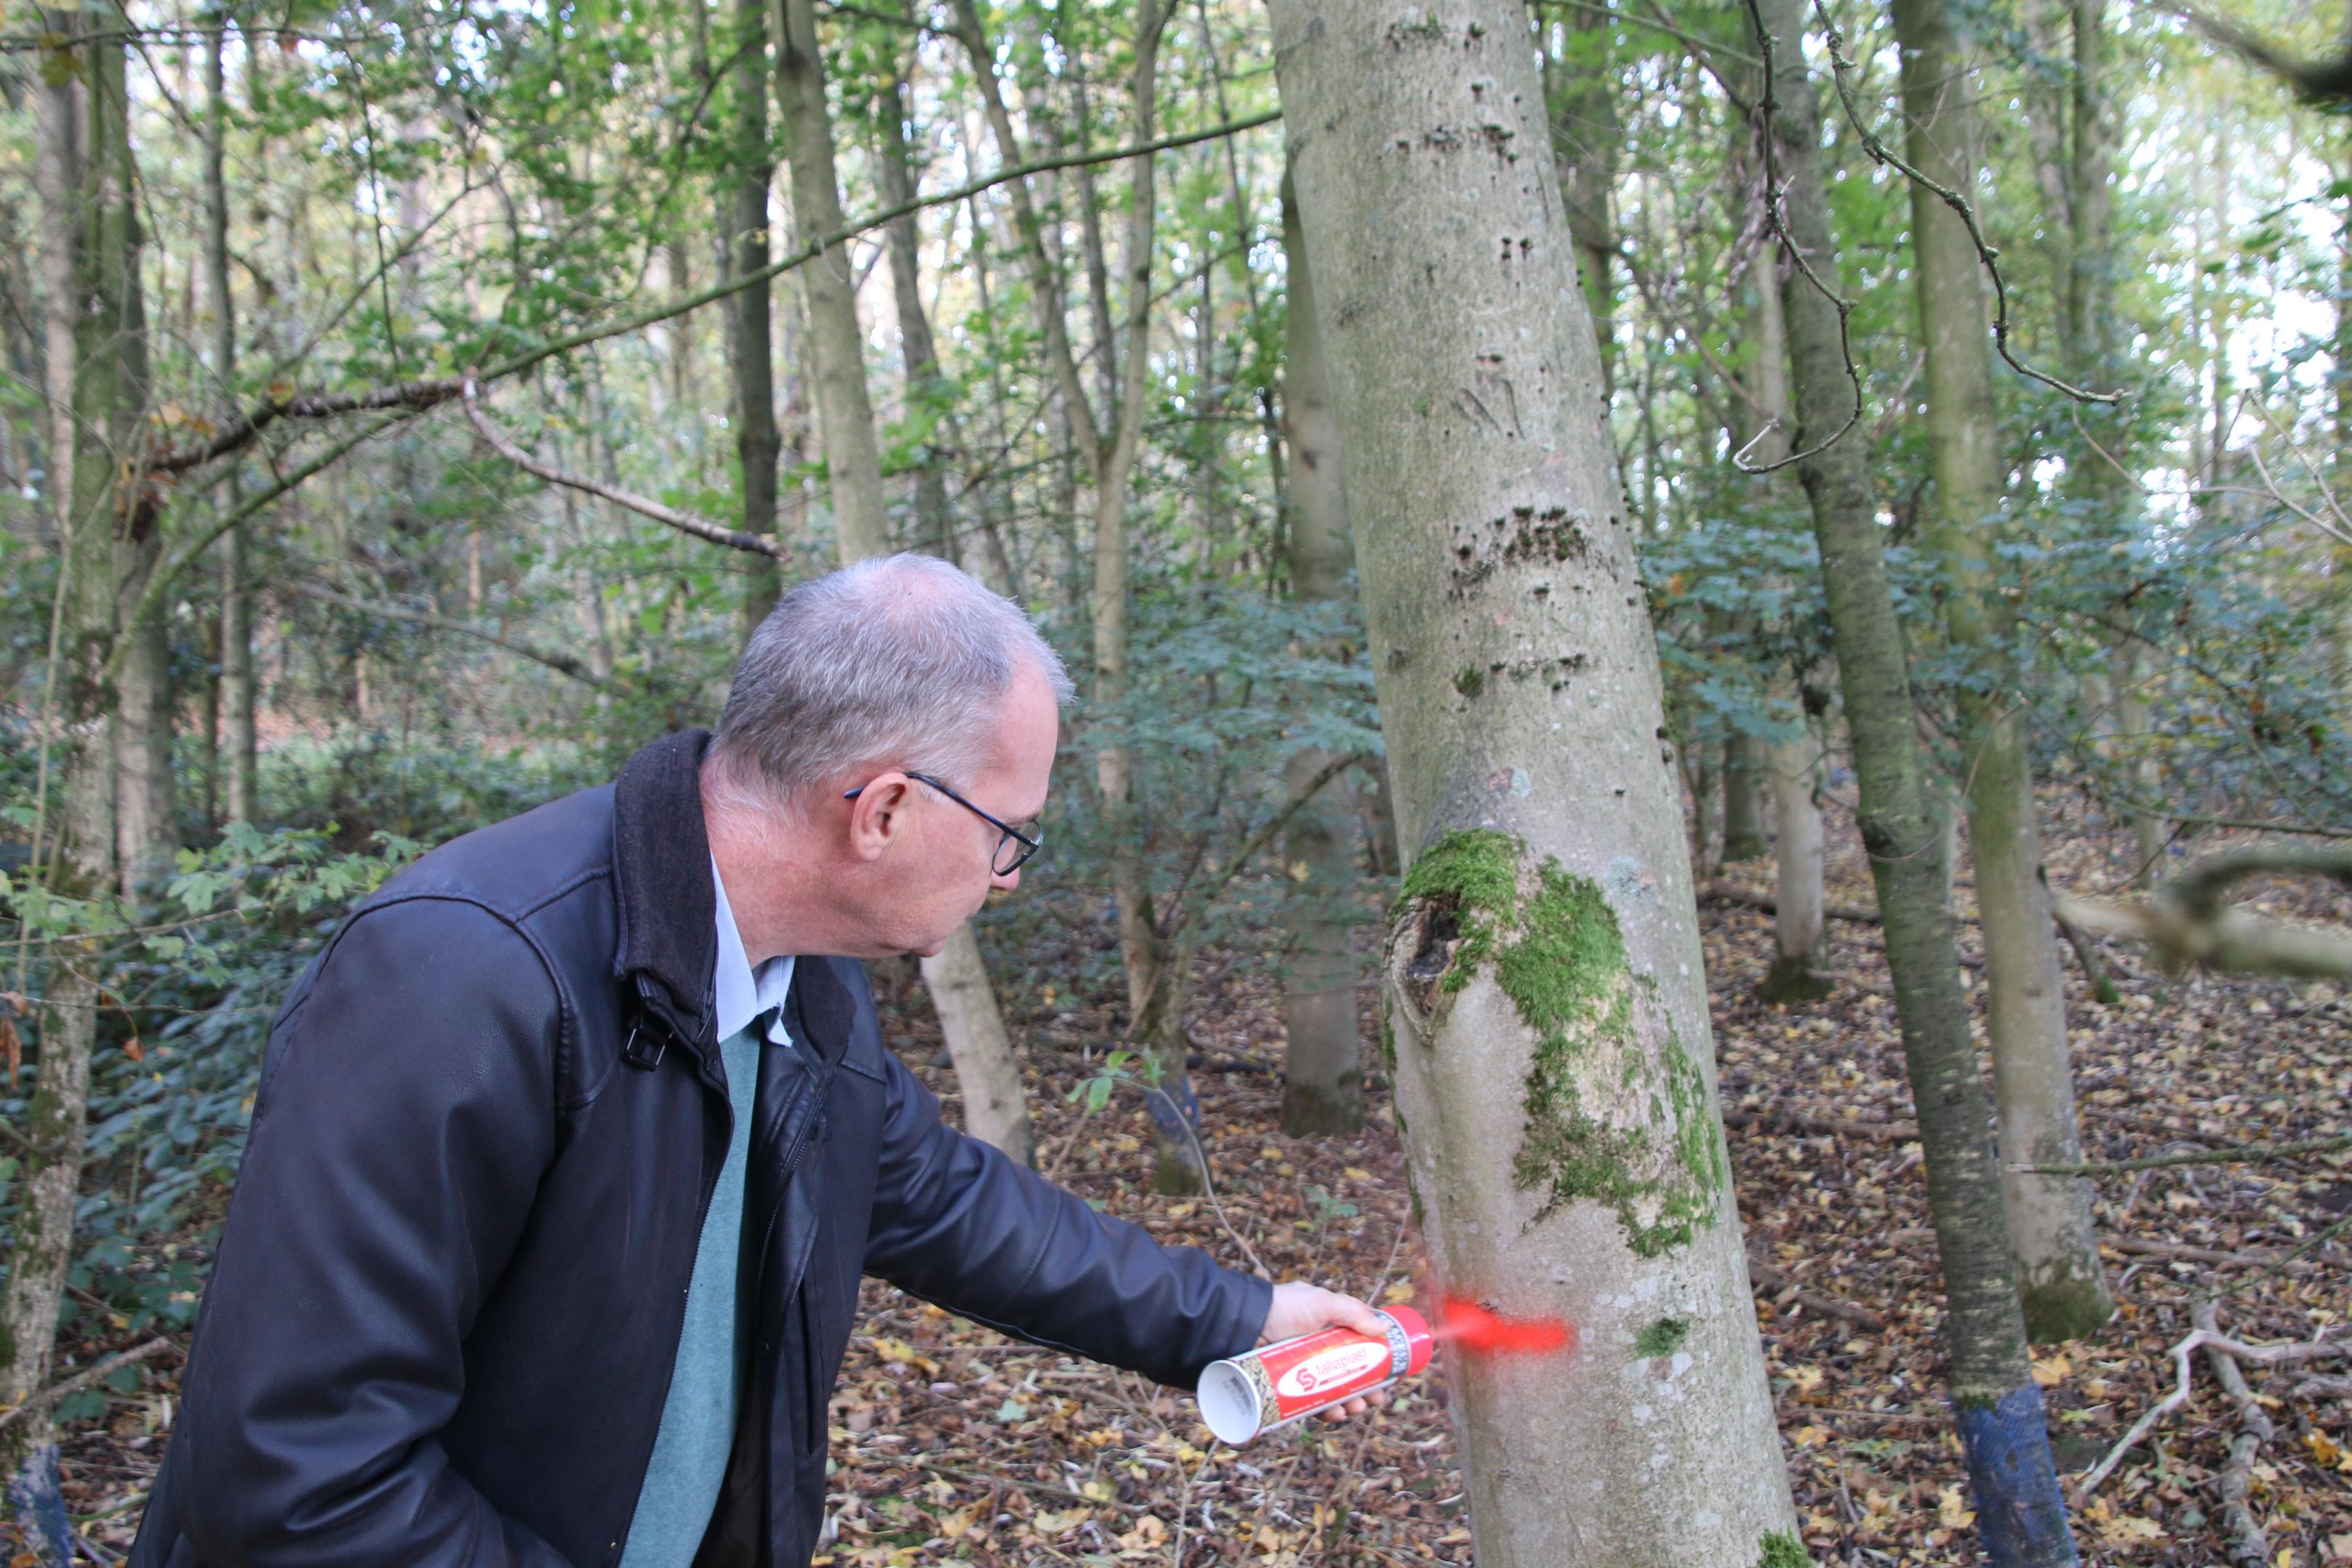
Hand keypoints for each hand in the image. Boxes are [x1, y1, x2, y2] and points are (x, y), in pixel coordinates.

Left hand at [1257, 1282, 1392, 1421]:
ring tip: (1357, 1407)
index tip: (1390, 1371)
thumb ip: (1352, 1313)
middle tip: (1377, 1398)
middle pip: (1350, 1371)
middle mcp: (1317, 1348)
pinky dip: (1326, 1410)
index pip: (1359, 1343)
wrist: (1241, 1327)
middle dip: (1367, 1386)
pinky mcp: (1289, 1387)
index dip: (1376, 1357)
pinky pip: (1313, 1403)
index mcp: (1328, 1325)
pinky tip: (1335, 1413)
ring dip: (1350, 1401)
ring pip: (1334, 1390)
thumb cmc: (1281, 1308)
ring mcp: (1304, 1369)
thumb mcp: (1320, 1303)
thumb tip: (1384, 1329)